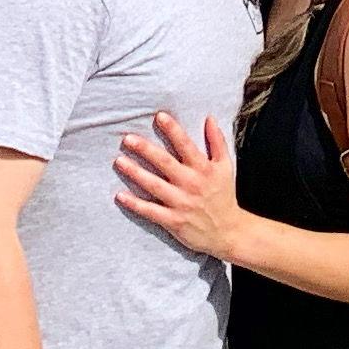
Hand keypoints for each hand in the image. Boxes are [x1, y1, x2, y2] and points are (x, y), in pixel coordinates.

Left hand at [111, 109, 239, 261]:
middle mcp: (191, 184)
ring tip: (119, 161)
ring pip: (154, 185)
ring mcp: (181, 203)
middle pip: (165, 163)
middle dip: (146, 149)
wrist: (228, 232)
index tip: (159, 116)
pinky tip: (120, 195)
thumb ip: (217, 141)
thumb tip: (209, 117)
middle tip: (127, 138)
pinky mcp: (174, 221)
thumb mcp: (225, 166)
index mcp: (203, 168)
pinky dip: (136, 204)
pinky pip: (151, 211)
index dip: (173, 130)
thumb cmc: (224, 196)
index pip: (186, 145)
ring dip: (136, 173)